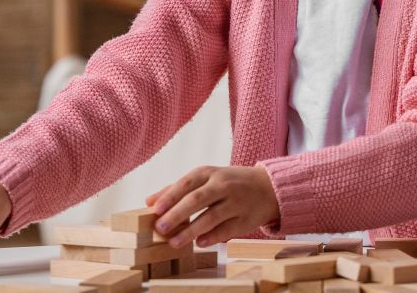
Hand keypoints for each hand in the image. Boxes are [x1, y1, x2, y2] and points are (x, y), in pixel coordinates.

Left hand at [145, 165, 279, 247]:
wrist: (268, 187)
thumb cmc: (228, 183)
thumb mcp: (205, 178)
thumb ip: (177, 188)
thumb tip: (149, 201)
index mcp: (210, 173)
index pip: (186, 183)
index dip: (170, 196)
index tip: (154, 210)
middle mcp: (223, 186)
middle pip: (197, 199)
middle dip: (177, 214)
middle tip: (160, 228)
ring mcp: (236, 202)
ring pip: (211, 217)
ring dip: (191, 231)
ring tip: (174, 242)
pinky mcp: (246, 219)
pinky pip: (227, 230)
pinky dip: (212, 237)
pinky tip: (199, 243)